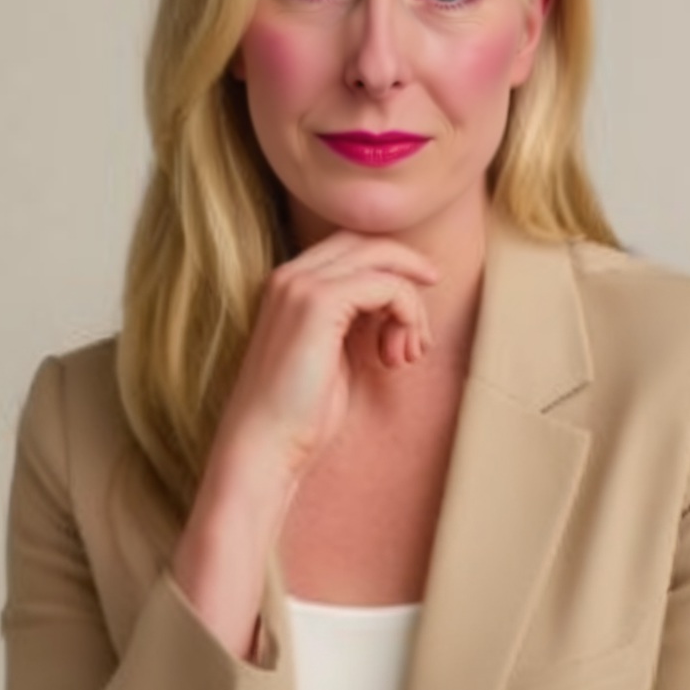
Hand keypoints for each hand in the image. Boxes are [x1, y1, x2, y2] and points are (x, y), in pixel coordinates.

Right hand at [221, 230, 439, 480]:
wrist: (265, 445)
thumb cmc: (298, 414)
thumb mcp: (334, 356)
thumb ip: (356, 323)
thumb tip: (394, 309)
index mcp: (289, 285)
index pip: (353, 248)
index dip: (392, 271)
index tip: (413, 315)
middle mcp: (291, 275)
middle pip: (370, 244)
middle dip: (409, 276)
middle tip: (424, 326)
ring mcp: (302, 285)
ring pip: (383, 263)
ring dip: (411, 307)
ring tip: (407, 355)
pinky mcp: (319, 303)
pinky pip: (386, 285)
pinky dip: (406, 314)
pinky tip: (397, 357)